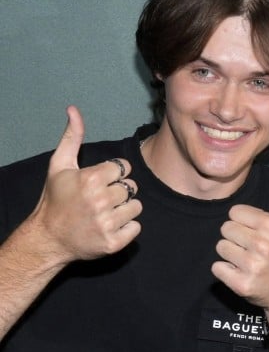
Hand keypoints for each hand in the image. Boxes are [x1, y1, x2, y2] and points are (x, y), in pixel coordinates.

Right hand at [31, 106, 141, 263]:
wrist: (48, 237)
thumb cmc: (55, 199)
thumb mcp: (59, 165)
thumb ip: (72, 137)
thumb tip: (73, 109)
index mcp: (91, 179)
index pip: (124, 168)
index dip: (113, 174)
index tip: (98, 182)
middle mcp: (100, 200)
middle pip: (132, 187)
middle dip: (119, 191)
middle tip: (100, 199)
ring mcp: (107, 223)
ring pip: (137, 207)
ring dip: (124, 209)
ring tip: (105, 212)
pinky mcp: (114, 242)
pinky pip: (136, 227)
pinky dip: (126, 228)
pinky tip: (109, 226)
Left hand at [212, 158, 268, 320]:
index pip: (234, 213)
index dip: (244, 223)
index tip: (257, 233)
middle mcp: (262, 244)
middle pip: (225, 229)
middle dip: (236, 238)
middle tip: (252, 249)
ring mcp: (252, 265)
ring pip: (219, 248)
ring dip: (230, 255)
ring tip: (248, 261)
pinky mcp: (242, 283)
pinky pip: (217, 268)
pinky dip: (226, 273)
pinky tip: (242, 273)